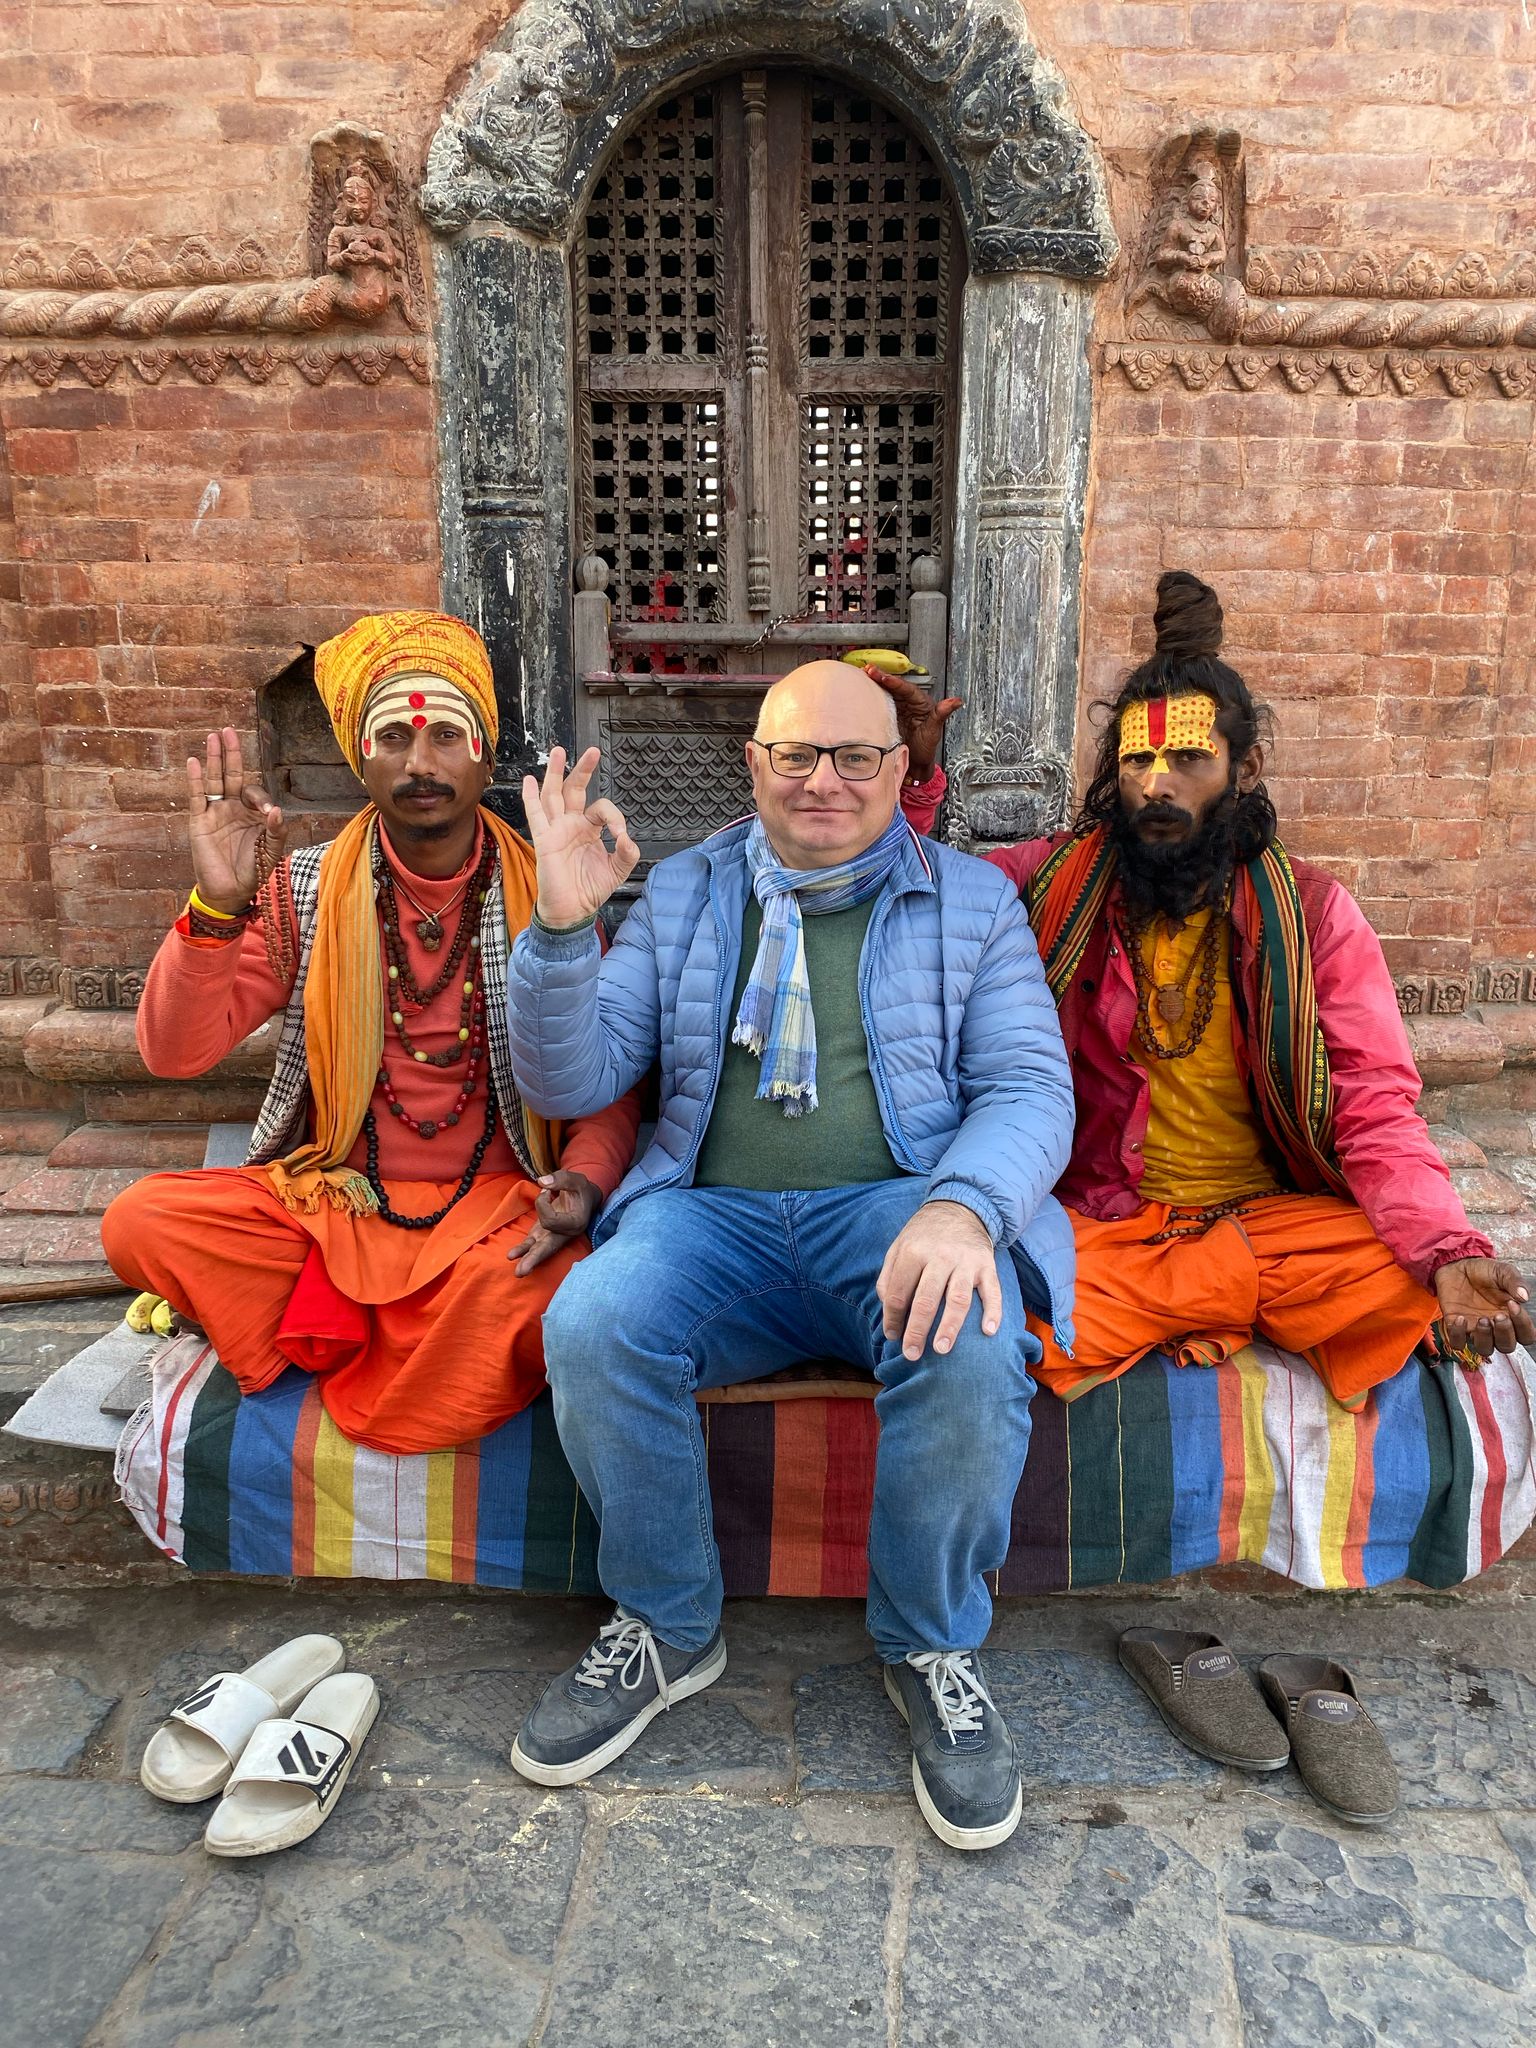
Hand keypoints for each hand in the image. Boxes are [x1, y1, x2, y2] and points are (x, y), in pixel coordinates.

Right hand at [186, 727, 284, 913]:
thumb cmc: (253, 870)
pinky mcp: (199, 821)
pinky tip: (195, 762)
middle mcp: (232, 808)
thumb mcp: (271, 850)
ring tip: (214, 737)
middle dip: (231, 753)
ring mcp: (214, 813)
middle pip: (231, 775)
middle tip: (229, 730)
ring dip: (214, 759)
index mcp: (251, 813)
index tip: (266, 810)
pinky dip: (195, 780)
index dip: (260, 796)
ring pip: (213, 780)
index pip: (253, 791)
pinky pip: (196, 797)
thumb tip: (276, 809)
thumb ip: (276, 830)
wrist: (230, 891)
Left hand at [506, 1170, 602, 1276]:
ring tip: (518, 1272)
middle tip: (521, 1271)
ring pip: (540, 1251)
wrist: (584, 1199)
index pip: (550, 1220)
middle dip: (534, 1258)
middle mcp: (565, 1234)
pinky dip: (523, 1250)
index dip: (542, 1204)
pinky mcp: (543, 1235)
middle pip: (548, 1248)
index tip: (546, 1191)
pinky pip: (532, 1245)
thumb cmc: (581, 1190)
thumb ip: (561, 1179)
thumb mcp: (576, 1180)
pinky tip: (512, 1256)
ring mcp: (553, 1237)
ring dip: (528, 1260)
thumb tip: (542, 1182)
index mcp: (576, 1223)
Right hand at [521, 746, 639, 926]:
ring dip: (555, 773)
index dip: (614, 816)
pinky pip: (536, 816)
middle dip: (583, 770)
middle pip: (575, 790)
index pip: (601, 809)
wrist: (572, 910)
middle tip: (592, 751)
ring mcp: (556, 830)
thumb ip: (627, 853)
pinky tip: (528, 781)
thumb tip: (628, 838)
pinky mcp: (544, 840)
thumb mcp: (617, 870)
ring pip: (553, 795)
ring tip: (558, 752)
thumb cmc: (589, 889)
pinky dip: (531, 798)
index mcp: (589, 829)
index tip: (620, 833)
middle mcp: (571, 825)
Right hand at [864, 665, 961, 781]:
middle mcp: (908, 702)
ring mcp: (897, 708)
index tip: (885, 678)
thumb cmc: (926, 747)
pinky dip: (870, 695)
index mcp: (921, 702)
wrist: (914, 763)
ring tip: (862, 674)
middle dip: (881, 677)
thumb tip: (956, 701)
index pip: (907, 689)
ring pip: (885, 691)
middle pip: (894, 686)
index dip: (895, 682)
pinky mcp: (887, 715)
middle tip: (869, 670)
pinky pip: (879, 703)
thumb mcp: (934, 731)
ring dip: (874, 683)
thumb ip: (942, 714)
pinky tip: (861, 690)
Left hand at [877, 1199, 1002, 1361]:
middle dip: (917, 1330)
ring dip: (949, 1326)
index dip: (892, 1318)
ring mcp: (965, 1262)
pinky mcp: (987, 1265)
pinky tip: (989, 1331)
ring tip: (942, 1349)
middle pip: (925, 1299)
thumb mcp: (899, 1247)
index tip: (893, 1336)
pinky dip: (993, 1311)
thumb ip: (888, 1276)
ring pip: (957, 1299)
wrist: (959, 1208)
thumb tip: (887, 1310)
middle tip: (912, 1354)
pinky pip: (992, 1290)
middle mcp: (940, 1257)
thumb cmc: (924, 1236)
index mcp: (913, 1252)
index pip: (898, 1293)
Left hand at [1433, 1258, 1534, 1358]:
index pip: (1526, 1335)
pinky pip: (1458, 1342)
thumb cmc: (1484, 1271)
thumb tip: (1524, 1296)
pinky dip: (1459, 1334)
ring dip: (1485, 1338)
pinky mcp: (1456, 1326)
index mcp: (1511, 1316)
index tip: (1513, 1305)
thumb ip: (1515, 1282)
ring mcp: (1475, 1329)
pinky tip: (1460, 1318)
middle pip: (1507, 1347)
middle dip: (1504, 1334)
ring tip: (1482, 1319)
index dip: (1522, 1326)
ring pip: (1485, 1349)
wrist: (1457, 1265)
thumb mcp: (1503, 1272)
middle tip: (1498, 1316)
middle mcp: (1495, 1327)